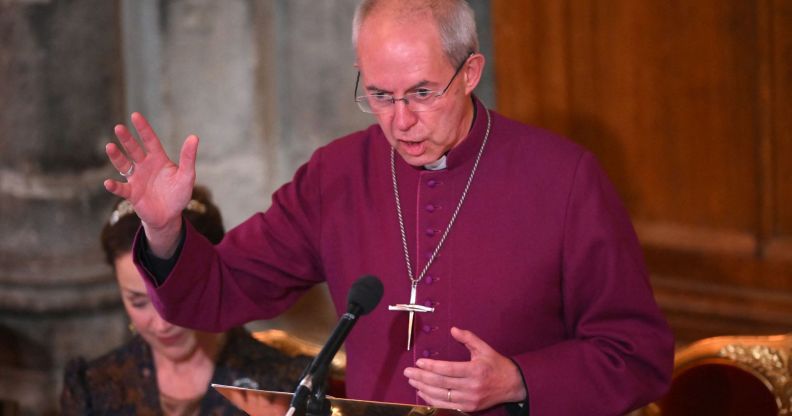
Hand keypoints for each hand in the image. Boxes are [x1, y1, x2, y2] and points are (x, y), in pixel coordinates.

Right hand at [104, 112, 197, 256]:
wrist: (170, 216)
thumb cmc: (178, 194)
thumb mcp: (187, 176)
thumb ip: (188, 158)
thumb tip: (194, 137)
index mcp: (158, 159)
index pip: (150, 140)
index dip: (143, 129)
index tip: (135, 115)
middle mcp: (144, 166)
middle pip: (134, 150)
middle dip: (127, 139)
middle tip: (119, 127)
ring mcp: (136, 179)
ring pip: (124, 165)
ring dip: (117, 157)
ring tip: (110, 146)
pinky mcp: (132, 194)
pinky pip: (121, 189)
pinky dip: (114, 186)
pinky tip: (108, 183)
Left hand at [403, 327, 526, 411]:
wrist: (512, 385)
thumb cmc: (496, 364)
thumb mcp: (484, 348)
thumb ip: (468, 338)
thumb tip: (453, 329)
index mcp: (475, 370)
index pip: (448, 369)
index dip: (432, 366)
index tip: (418, 362)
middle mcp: (471, 387)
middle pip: (441, 383)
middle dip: (421, 377)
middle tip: (408, 372)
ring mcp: (469, 400)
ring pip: (441, 396)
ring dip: (423, 389)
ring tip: (412, 381)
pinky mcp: (469, 408)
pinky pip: (446, 406)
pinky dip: (432, 400)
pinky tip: (422, 393)